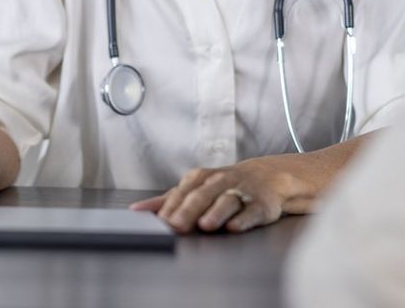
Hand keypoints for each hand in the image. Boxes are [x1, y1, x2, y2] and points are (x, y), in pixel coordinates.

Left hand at [129, 158, 288, 233]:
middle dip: (188, 210)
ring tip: (205, 225)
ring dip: (216, 212)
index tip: (160, 224)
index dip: (171, 208)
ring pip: (227, 201)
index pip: (182, 192)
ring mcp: (241, 192)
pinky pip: (252, 211)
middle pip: (202, 195)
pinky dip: (244, 219)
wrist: (267, 177)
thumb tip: (136, 211)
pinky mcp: (261, 204)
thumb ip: (166, 201)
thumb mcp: (194, 188)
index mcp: (200, 178)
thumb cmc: (223, 186)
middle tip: (176, 226)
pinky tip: (234, 227)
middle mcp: (220, 182)